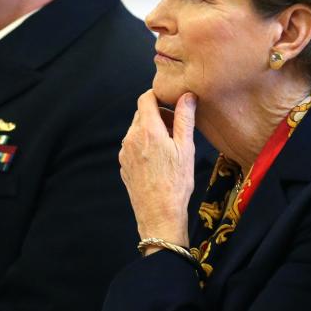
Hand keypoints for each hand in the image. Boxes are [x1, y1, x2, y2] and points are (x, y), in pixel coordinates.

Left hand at [118, 90, 196, 248]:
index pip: (146, 98)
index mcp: (148, 130)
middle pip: (141, 113)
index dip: (159, 96)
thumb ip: (185, 118)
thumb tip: (187, 96)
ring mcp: (124, 152)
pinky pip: (133, 146)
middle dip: (158, 114)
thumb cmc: (177, 183)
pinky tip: (159, 161)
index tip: (172, 104)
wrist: (160, 215)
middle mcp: (131, 138)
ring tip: (169, 147)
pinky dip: (144, 145)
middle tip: (176, 129)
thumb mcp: (186, 148)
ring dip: (151, 130)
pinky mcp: (123, 165)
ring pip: (137, 130)